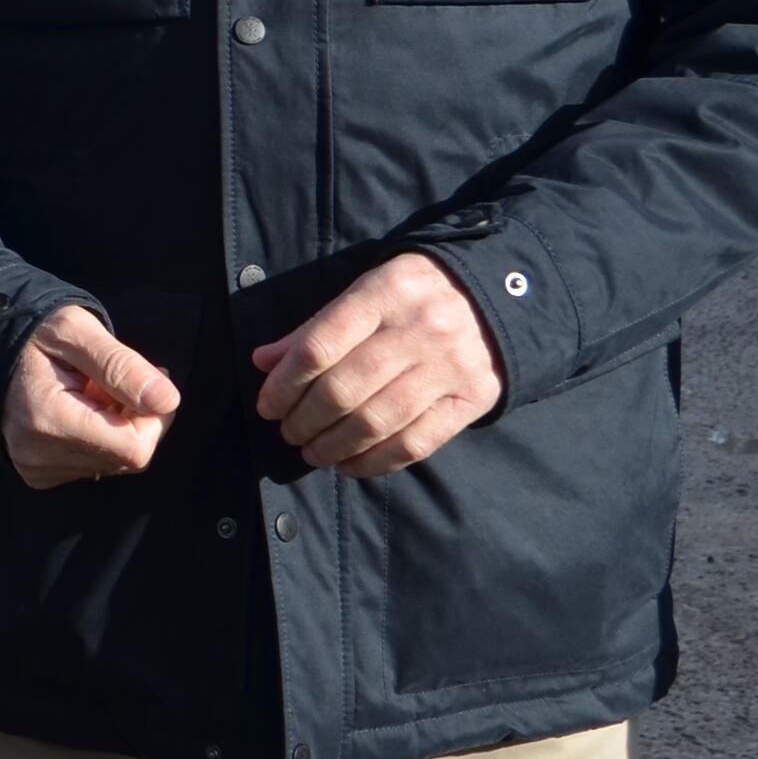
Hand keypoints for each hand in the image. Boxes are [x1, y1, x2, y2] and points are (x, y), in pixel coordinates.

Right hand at [5, 306, 179, 487]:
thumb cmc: (31, 332)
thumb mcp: (76, 331)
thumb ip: (122, 365)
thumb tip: (167, 401)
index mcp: (47, 420)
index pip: (134, 447)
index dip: (154, 417)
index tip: (148, 378)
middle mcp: (38, 455)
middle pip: (127, 458)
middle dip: (135, 418)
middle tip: (115, 379)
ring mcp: (36, 469)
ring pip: (112, 462)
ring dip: (117, 427)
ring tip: (92, 391)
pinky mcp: (37, 474)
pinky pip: (91, 465)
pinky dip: (98, 438)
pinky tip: (78, 409)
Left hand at [253, 254, 506, 476]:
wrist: (494, 296)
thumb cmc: (412, 296)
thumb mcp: (364, 293)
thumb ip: (315, 329)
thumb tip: (263, 361)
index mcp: (384, 294)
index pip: (319, 348)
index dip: (284, 384)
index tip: (268, 406)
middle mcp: (420, 329)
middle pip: (345, 389)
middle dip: (305, 420)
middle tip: (288, 433)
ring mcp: (450, 366)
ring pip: (377, 421)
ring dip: (334, 446)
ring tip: (312, 452)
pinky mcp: (473, 398)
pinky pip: (416, 443)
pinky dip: (376, 462)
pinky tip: (350, 465)